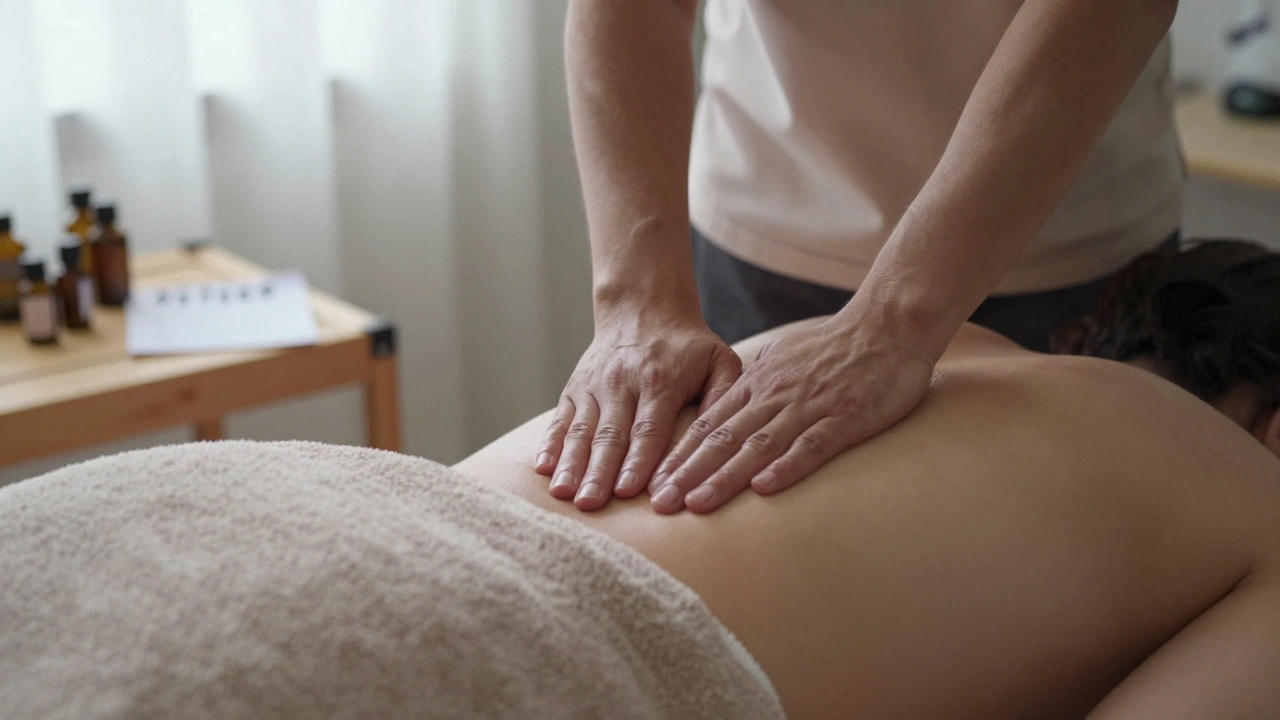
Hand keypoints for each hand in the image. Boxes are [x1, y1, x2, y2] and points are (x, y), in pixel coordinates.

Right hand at [536, 312, 740, 510]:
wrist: (643, 308)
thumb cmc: (688, 347)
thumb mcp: (719, 361)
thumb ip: (725, 397)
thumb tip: (726, 437)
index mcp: (660, 380)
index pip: (648, 428)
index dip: (638, 460)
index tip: (629, 491)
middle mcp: (622, 383)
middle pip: (610, 435)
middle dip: (599, 472)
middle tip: (591, 504)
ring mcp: (594, 386)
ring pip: (580, 430)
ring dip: (571, 464)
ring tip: (563, 494)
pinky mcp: (575, 389)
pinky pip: (560, 419)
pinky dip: (550, 444)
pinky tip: (543, 469)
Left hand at [648, 317, 935, 512]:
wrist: (888, 325)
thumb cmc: (838, 346)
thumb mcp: (784, 357)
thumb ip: (758, 381)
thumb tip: (735, 398)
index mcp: (759, 384)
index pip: (708, 424)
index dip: (679, 455)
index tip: (654, 483)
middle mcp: (775, 396)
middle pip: (722, 439)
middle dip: (687, 473)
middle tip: (660, 505)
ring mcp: (808, 407)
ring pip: (757, 446)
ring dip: (724, 477)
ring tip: (696, 504)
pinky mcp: (844, 417)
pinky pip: (811, 446)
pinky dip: (785, 467)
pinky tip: (763, 490)